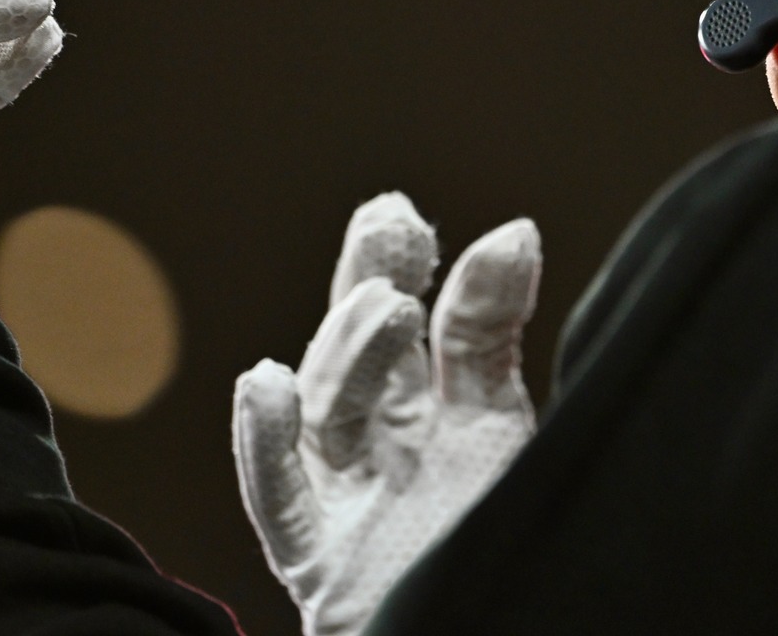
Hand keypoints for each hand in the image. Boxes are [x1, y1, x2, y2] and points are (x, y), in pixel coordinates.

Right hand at [233, 193, 541, 635]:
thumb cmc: (505, 544)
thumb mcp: (504, 426)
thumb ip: (492, 333)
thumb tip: (513, 228)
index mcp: (435, 413)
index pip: (415, 326)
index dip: (407, 266)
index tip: (403, 212)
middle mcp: (386, 449)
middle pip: (355, 351)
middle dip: (363, 280)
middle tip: (386, 221)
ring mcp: (351, 502)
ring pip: (326, 413)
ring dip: (349, 350)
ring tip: (391, 304)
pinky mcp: (325, 565)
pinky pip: (281, 502)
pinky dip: (264, 444)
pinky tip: (265, 383)